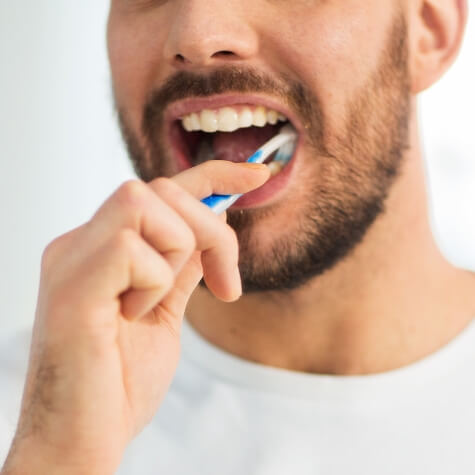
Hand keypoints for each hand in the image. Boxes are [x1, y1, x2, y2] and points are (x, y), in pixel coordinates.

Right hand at [2, 161, 268, 474]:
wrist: (83, 439)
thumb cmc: (120, 381)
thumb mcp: (165, 311)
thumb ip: (183, 265)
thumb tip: (213, 224)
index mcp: (101, 247)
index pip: (159, 188)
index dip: (213, 173)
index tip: (256, 174)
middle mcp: (81, 242)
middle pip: (159, 188)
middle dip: (210, 229)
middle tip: (226, 284)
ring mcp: (71, 258)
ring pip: (145, 203)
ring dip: (175, 255)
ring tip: (155, 306)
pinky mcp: (71, 285)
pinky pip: (132, 247)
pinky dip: (153, 283)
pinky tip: (133, 318)